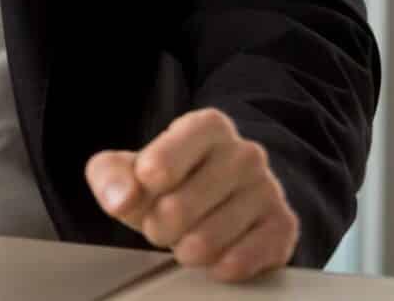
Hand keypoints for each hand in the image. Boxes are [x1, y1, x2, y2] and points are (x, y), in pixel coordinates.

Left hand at [87, 107, 299, 283]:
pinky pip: (244, 259)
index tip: (147, 183)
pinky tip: (213, 259)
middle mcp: (245, 153)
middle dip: (158, 225)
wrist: (220, 200)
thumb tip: (120, 200)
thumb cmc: (168, 181)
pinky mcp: (283, 227)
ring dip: (186, 250)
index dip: (152, 175)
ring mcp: (269, 190)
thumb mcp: (128, 169)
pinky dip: (219, 267)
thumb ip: (110, 176)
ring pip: (211, 238)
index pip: (171, 153)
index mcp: (207, 126)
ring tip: (184, 241)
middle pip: (181, 205)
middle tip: (158, 226)